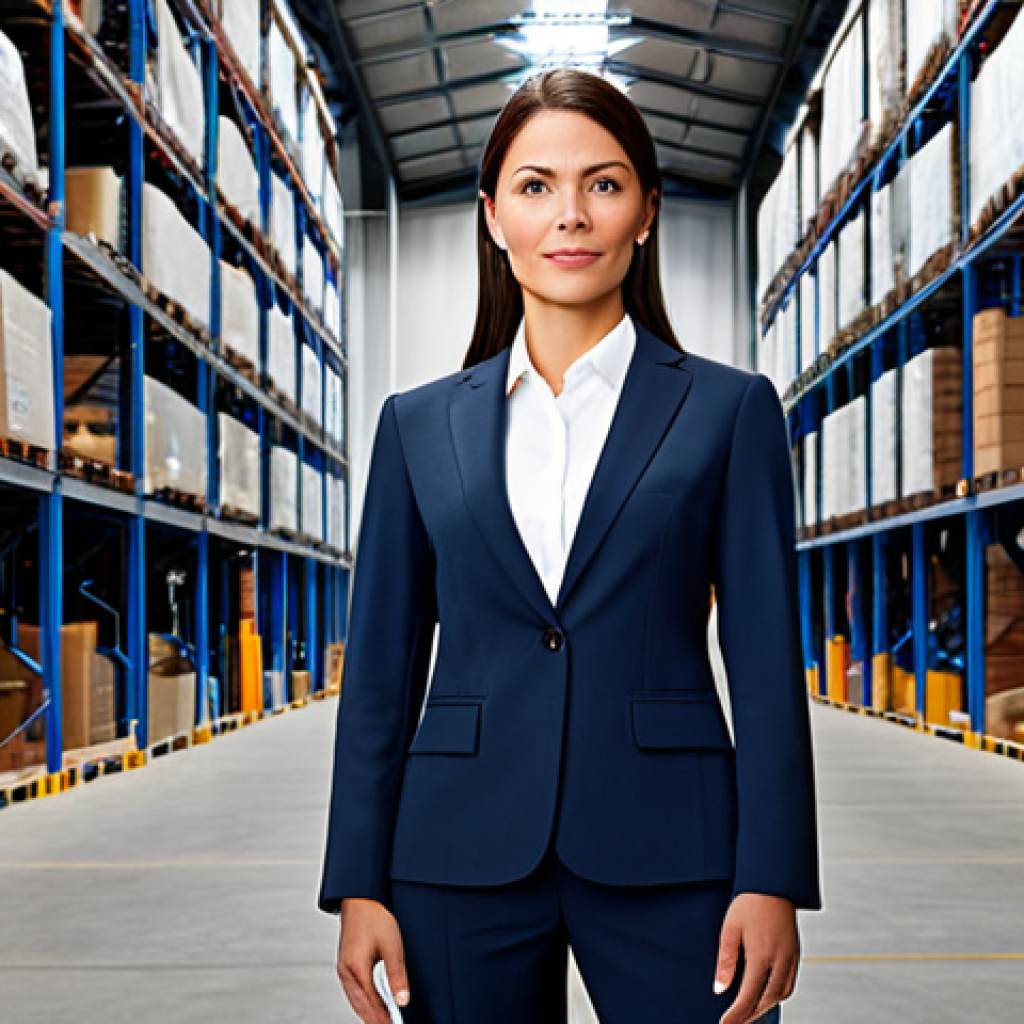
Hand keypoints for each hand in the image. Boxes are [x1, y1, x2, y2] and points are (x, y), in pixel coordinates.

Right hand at [337, 897, 410, 1023]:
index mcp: (356, 968)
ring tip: (381, 1023)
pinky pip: (352, 992)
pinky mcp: (345, 966)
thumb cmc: (374, 918)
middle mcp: (346, 972)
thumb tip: (402, 1000)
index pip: (372, 1003)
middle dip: (375, 1020)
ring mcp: (343, 969)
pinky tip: (370, 1007)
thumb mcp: (392, 945)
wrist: (359, 899)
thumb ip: (397, 975)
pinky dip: (362, 1003)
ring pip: (355, 1001)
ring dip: (367, 1014)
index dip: (384, 1018)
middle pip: (360, 1006)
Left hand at [714, 892, 799, 1023]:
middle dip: (751, 1015)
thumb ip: (725, 962)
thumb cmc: (748, 904)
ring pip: (782, 994)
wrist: (772, 885)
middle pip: (767, 1000)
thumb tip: (719, 989)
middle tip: (736, 1022)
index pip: (749, 996)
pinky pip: (789, 983)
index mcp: (761, 955)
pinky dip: (777, 995)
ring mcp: (791, 957)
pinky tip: (766, 995)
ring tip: (748, 1012)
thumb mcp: (730, 930)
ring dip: (766, 1006)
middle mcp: (780, 960)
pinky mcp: (795, 953)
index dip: (737, 1014)